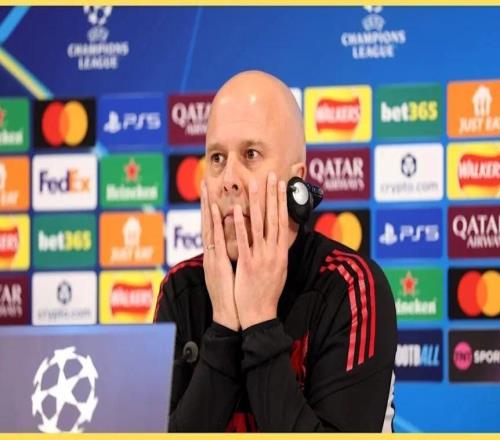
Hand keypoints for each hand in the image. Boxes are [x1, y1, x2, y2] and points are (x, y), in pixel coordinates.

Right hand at [201, 181, 239, 330]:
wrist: (230, 315)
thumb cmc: (233, 294)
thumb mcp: (230, 272)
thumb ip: (229, 256)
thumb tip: (237, 242)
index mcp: (215, 255)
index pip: (212, 227)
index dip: (210, 208)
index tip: (211, 191)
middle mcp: (211, 253)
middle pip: (207, 223)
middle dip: (205, 202)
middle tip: (204, 182)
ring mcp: (213, 257)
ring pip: (209, 227)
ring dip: (208, 206)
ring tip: (207, 188)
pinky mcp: (218, 264)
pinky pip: (217, 241)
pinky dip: (217, 225)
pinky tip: (218, 210)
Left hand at [233, 172, 288, 329]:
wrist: (260, 315)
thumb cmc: (268, 294)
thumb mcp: (279, 270)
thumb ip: (277, 252)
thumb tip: (278, 238)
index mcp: (281, 252)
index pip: (283, 221)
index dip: (282, 202)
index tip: (281, 185)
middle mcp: (274, 252)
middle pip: (274, 218)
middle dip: (272, 195)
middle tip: (271, 175)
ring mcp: (261, 257)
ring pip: (259, 225)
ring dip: (257, 203)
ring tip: (254, 184)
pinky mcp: (248, 264)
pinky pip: (244, 241)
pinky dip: (241, 225)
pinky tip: (237, 210)